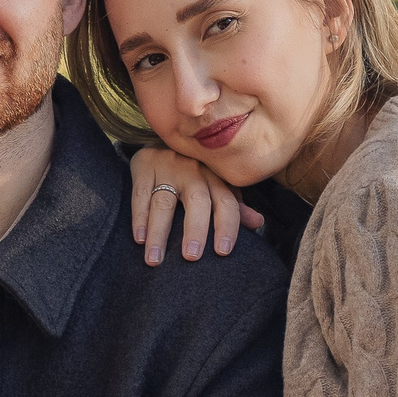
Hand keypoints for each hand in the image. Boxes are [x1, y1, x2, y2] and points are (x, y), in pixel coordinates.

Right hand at [130, 145, 263, 265]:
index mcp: (214, 176)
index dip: (227, 225)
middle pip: (196, 201)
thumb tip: (258, 223)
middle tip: (191, 256)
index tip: (223, 252)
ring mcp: (167, 168)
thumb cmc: (196, 170)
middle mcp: (193, 171)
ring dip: (158, 233)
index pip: (226, 201)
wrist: (164, 136)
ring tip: (155, 260)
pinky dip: (139, 218)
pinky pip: (140, 195)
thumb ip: (234, 205)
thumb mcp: (217, 183)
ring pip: (163, 202)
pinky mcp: (143, 167)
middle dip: (195, 229)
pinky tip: (139, 239)